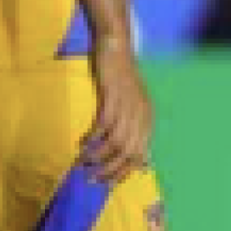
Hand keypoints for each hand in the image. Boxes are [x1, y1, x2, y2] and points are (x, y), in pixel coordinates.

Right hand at [81, 38, 154, 186]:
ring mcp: (129, 106)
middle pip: (129, 153)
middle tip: (91, 180)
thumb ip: (134, 129)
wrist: (117, 47)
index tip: (108, 184)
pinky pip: (104, 124)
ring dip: (98, 157)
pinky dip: (92, 138)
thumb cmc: (122, 78)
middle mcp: (141, 115)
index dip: (125, 173)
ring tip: (82, 163)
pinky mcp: (114, 96)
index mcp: (147, 120)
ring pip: (116, 142)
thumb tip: (137, 159)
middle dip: (110, 171)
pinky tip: (82, 143)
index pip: (141, 156)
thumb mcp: (133, 106)